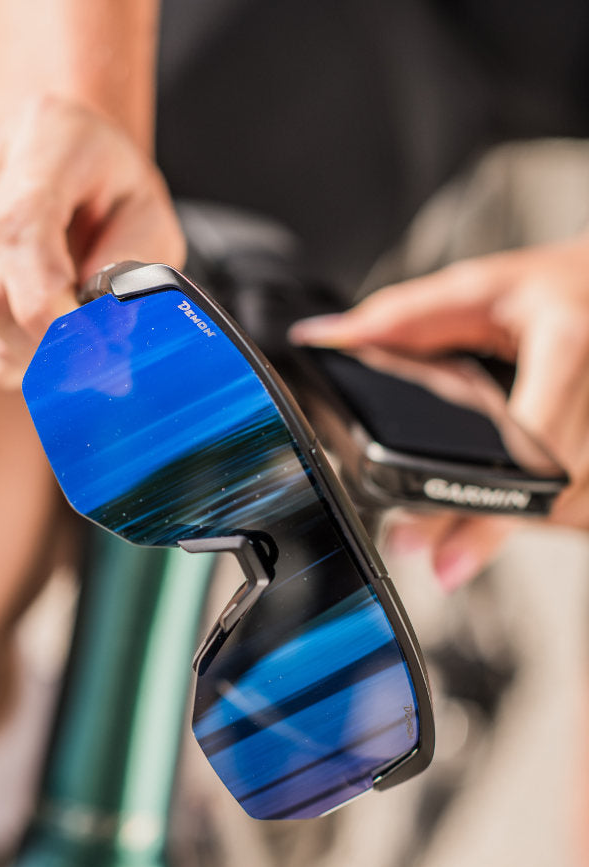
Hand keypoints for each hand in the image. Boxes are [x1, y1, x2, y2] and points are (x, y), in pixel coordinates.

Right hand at [0, 94, 184, 386]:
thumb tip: (106, 330)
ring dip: (30, 351)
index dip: (48, 305)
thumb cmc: (110, 189)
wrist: (58, 158)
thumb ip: (133, 269)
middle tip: (95, 360)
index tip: (89, 351)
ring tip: (69, 328)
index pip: (21, 228)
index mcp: (44, 132)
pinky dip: (6, 350)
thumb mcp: (151, 219)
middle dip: (47, 345)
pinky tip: (34, 326)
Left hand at [290, 237, 588, 588]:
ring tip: (471, 529)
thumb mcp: (478, 288)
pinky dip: (552, 510)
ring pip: (572, 501)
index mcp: (566, 343)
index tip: (438, 544)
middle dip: (488, 522)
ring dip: (520, 519)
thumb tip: (330, 336)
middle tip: (437, 552)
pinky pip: (587, 500)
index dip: (484, 501)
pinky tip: (522, 505)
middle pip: (547, 485)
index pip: (530, 442)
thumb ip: (403, 317)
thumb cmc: (555, 288)